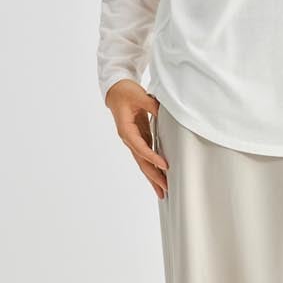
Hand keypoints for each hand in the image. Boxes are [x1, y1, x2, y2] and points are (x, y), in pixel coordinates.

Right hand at [105, 80, 168, 199]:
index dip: (153, 157)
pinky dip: (153, 167)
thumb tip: (165, 113)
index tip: (165, 165)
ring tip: (163, 192)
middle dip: (153, 176)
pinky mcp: (139, 139)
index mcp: (126, 130)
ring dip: (153, 177)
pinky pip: (146, 157)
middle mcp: (128, 139)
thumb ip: (152, 105)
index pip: (141, 147)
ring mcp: (133, 141)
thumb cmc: (126, 93)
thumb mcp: (140, 96)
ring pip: (143, 163)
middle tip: (165, 189)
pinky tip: (160, 177)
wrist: (116, 90)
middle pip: (141, 161)